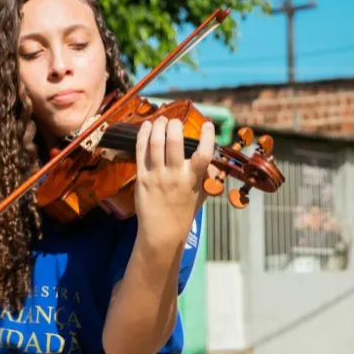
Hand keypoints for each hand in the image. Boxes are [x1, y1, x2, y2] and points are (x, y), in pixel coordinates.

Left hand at [133, 116, 215, 248]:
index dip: (207, 137)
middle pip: (174, 142)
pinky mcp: (142, 178)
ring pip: (156, 143)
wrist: (161, 233)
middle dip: (175, 125)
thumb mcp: (200, 196)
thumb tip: (212, 162)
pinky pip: (141, 151)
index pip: (203, 155)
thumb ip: (206, 177)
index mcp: (192, 180)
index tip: (207, 125)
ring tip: (161, 119)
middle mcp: (174, 176)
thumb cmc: (183, 214)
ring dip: (159, 126)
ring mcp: (156, 176)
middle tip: (176, 121)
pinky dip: (143, 135)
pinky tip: (146, 126)